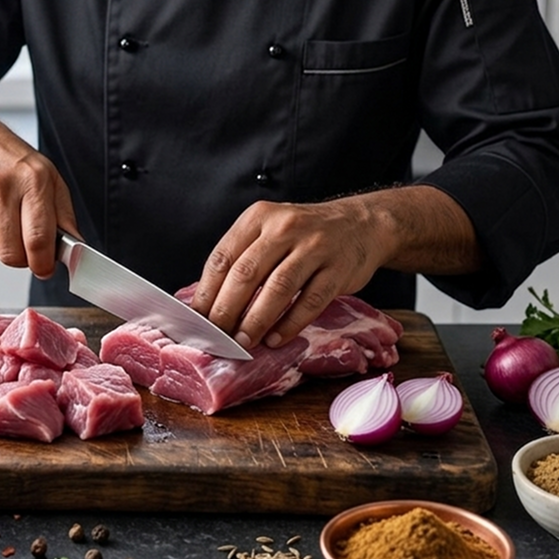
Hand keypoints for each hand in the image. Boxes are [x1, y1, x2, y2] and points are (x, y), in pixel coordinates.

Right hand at [0, 103, 76, 277]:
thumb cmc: (14, 163)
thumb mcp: (50, 179)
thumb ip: (65, 216)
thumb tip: (76, 247)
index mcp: (33, 180)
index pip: (38, 238)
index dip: (43, 263)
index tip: (45, 269)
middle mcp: (1, 187)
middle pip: (11, 253)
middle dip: (21, 259)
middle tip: (24, 247)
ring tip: (3, 225)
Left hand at [190, 186, 481, 348]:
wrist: (362, 224)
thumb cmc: (305, 235)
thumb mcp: (270, 230)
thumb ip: (244, 257)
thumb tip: (209, 302)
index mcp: (259, 217)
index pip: (223, 256)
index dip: (207, 291)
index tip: (197, 318)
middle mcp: (284, 227)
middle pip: (246, 273)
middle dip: (227, 310)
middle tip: (216, 335)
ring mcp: (314, 247)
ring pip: (277, 288)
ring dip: (256, 320)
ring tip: (243, 341)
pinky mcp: (337, 269)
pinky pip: (309, 301)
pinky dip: (289, 324)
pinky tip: (275, 338)